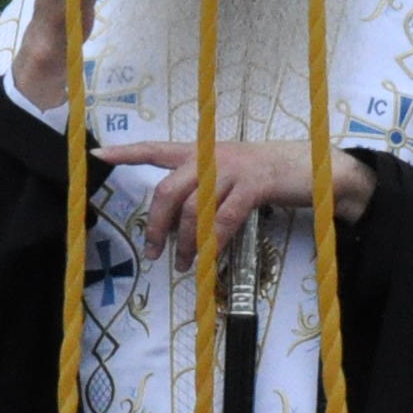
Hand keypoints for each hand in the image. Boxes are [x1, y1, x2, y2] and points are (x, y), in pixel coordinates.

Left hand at [103, 136, 359, 264]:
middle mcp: (210, 155)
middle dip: (156, 226)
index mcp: (200, 150)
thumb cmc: (267, 173)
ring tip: (182, 264)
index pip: (155, 148)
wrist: (315, 166)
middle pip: (167, 191)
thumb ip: (202, 185)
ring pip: (193, 210)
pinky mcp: (254, 186)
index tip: (97, 156)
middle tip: (153, 252)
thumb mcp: (229, 171)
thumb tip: (176, 218)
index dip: (126, 153)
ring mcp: (232, 169)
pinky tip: (207, 259)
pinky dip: (212, 244)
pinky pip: (224, 220)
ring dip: (183, 243)